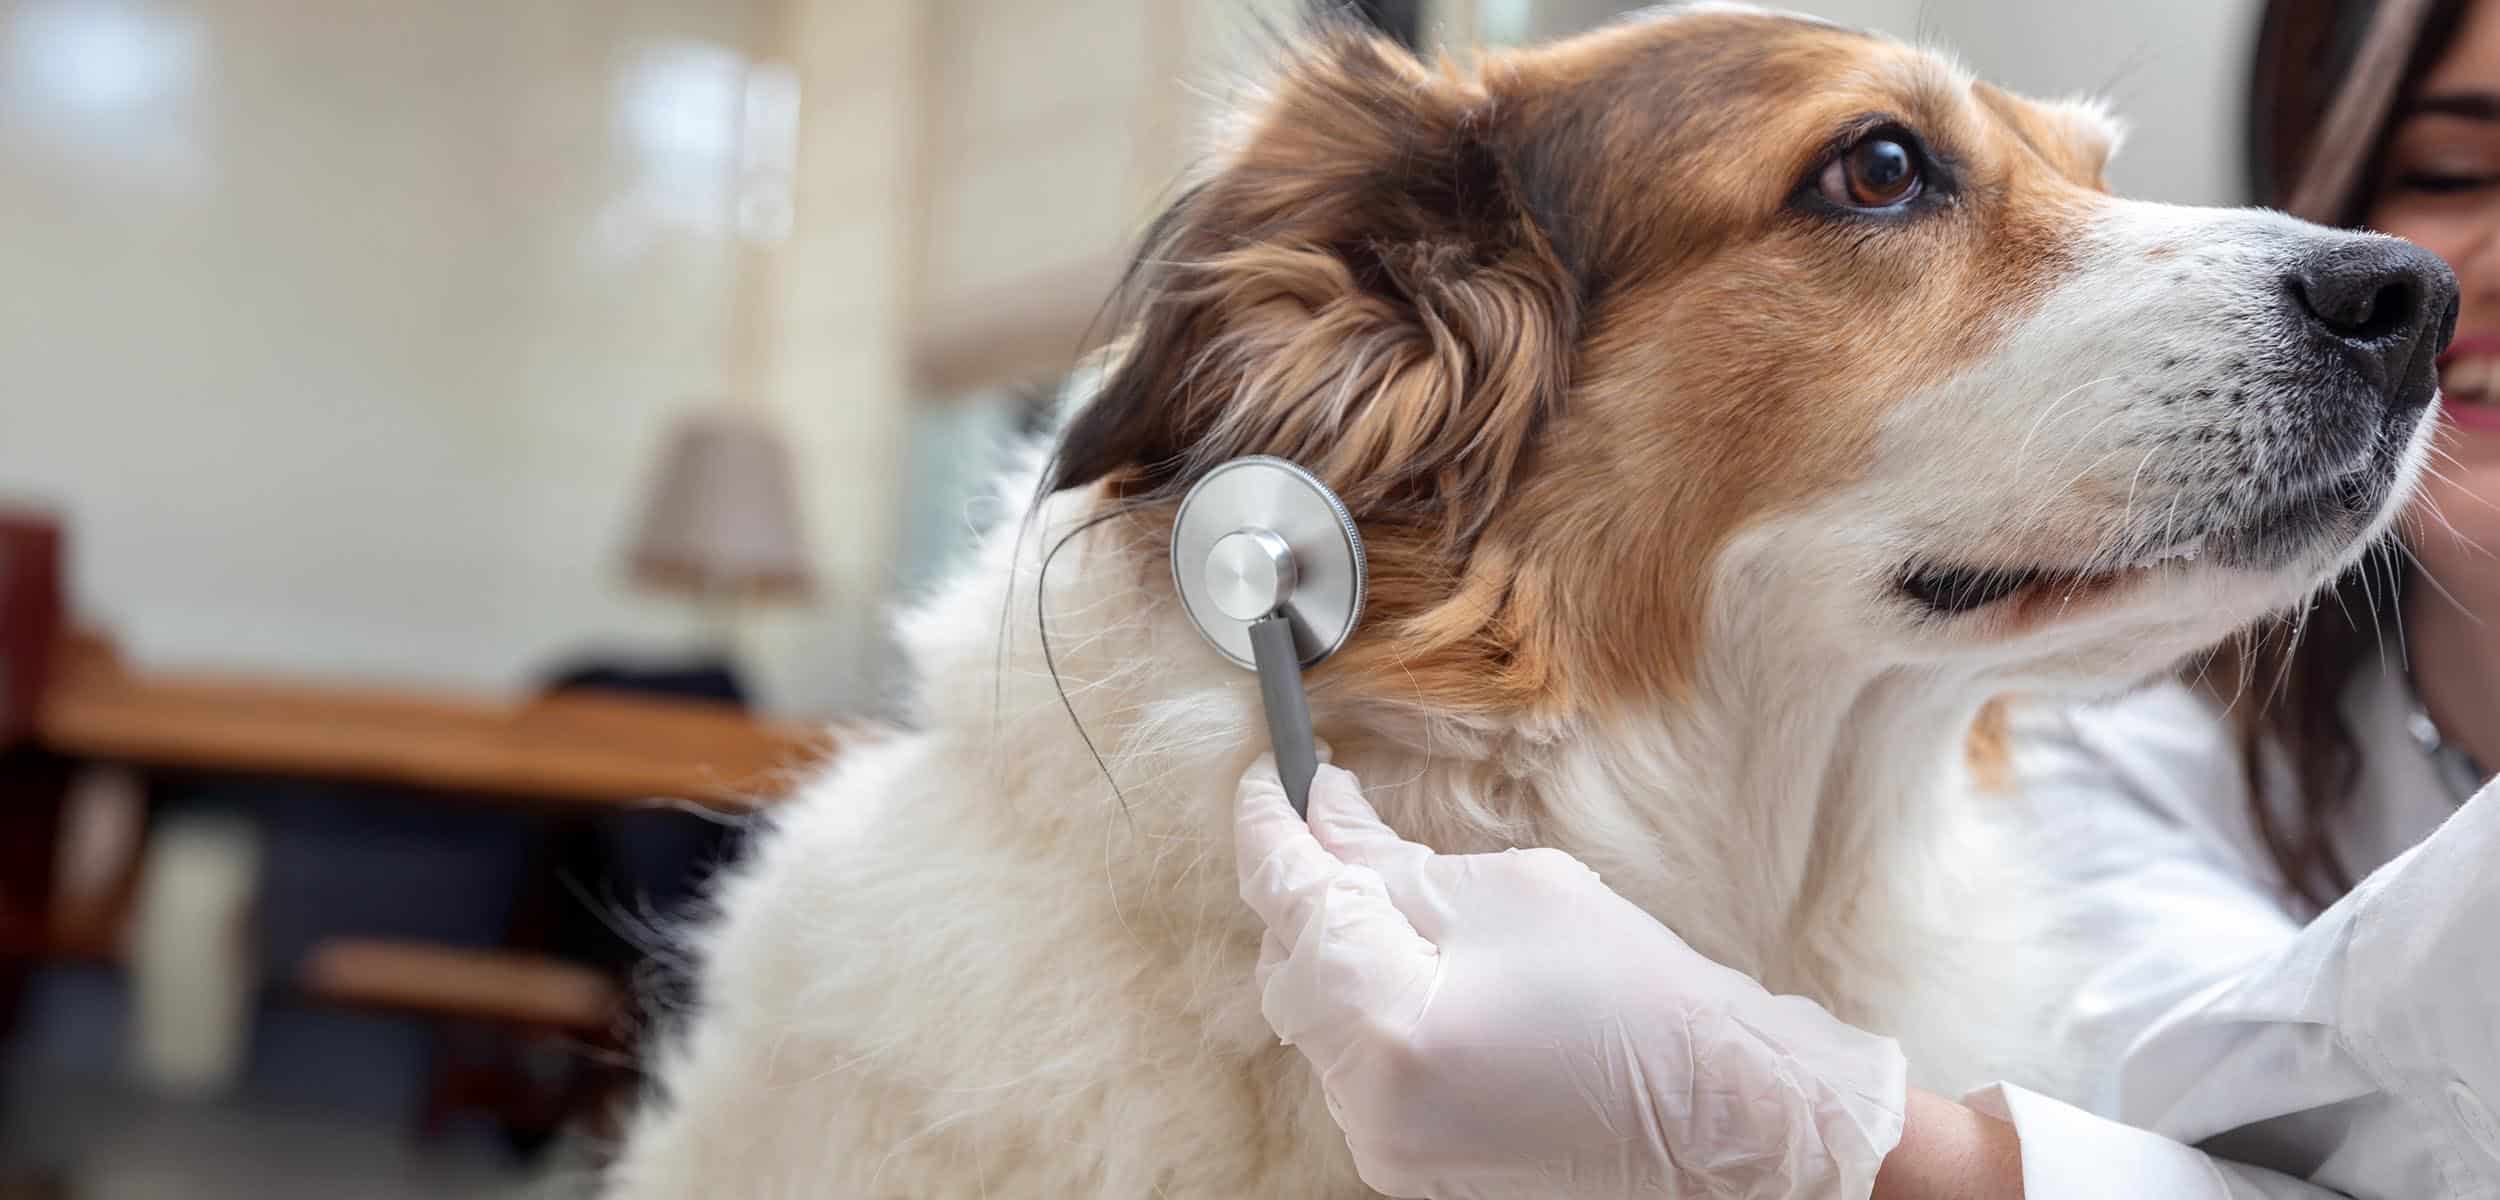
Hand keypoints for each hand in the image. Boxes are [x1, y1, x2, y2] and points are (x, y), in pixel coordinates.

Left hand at [1235, 757, 1907, 1198]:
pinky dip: (1366, 1008)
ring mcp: (1382, 1143)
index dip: (1271, 822)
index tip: (1272, 775)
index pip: (1288, 896)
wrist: (1714, 1114)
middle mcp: (1365, 1099)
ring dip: (1335, 950)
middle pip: (1286, 965)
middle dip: (1304, 888)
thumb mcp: (1508, 890)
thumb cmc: (1635, 996)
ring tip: (1390, 896)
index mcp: (1386, 1022)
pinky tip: (1412, 969)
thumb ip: (1389, 857)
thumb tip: (1322, 814)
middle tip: (1334, 817)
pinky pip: (1353, 1067)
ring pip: (1314, 1021)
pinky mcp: (1407, 1163)